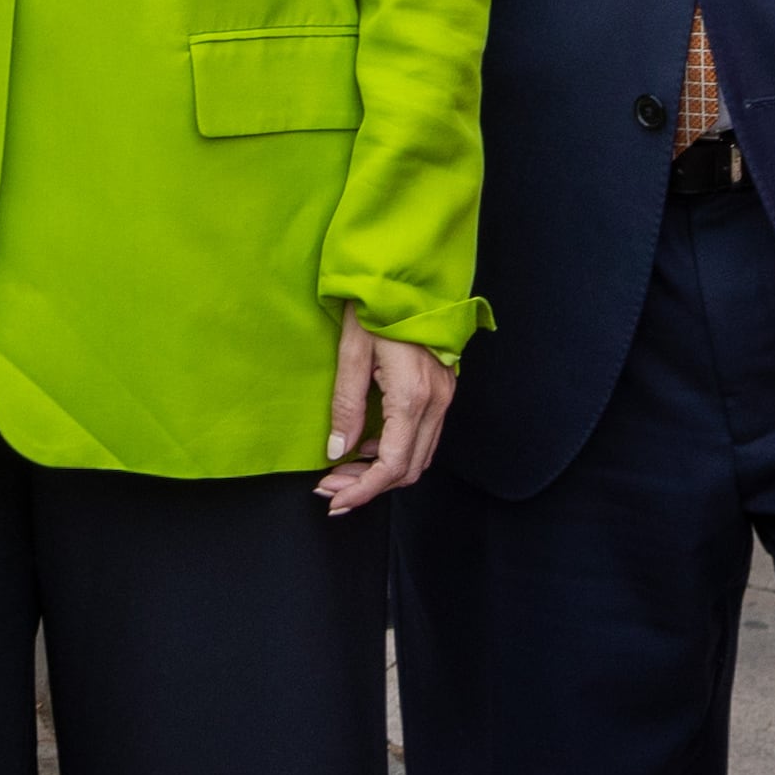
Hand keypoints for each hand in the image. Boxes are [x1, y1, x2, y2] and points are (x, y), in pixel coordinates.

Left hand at [315, 308, 454, 513]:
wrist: (407, 274)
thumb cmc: (376, 307)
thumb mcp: (351, 353)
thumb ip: (346, 406)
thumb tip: (338, 451)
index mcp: (412, 397)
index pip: (393, 466)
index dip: (363, 490)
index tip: (335, 500)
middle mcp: (436, 402)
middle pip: (408, 468)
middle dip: (368, 486)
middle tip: (330, 487)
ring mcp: (444, 396)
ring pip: (419, 456)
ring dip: (382, 472)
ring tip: (342, 472)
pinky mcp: (443, 389)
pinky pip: (423, 436)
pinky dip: (396, 451)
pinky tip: (366, 445)